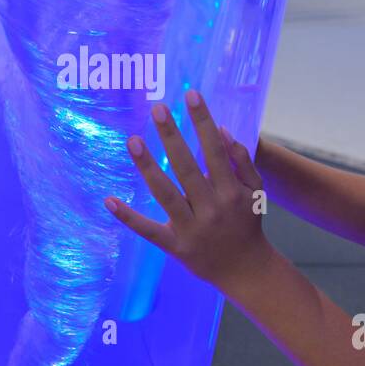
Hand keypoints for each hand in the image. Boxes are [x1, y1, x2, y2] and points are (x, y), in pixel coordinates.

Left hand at [105, 90, 276, 293]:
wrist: (246, 270)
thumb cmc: (247, 223)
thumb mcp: (255, 192)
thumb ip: (243, 162)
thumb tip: (224, 131)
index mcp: (231, 191)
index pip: (215, 150)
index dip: (203, 121)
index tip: (191, 95)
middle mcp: (211, 208)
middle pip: (187, 167)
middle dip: (172, 136)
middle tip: (157, 108)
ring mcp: (191, 228)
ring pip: (166, 193)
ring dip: (148, 166)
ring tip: (132, 140)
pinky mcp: (175, 246)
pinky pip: (148, 230)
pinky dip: (128, 217)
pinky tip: (108, 200)